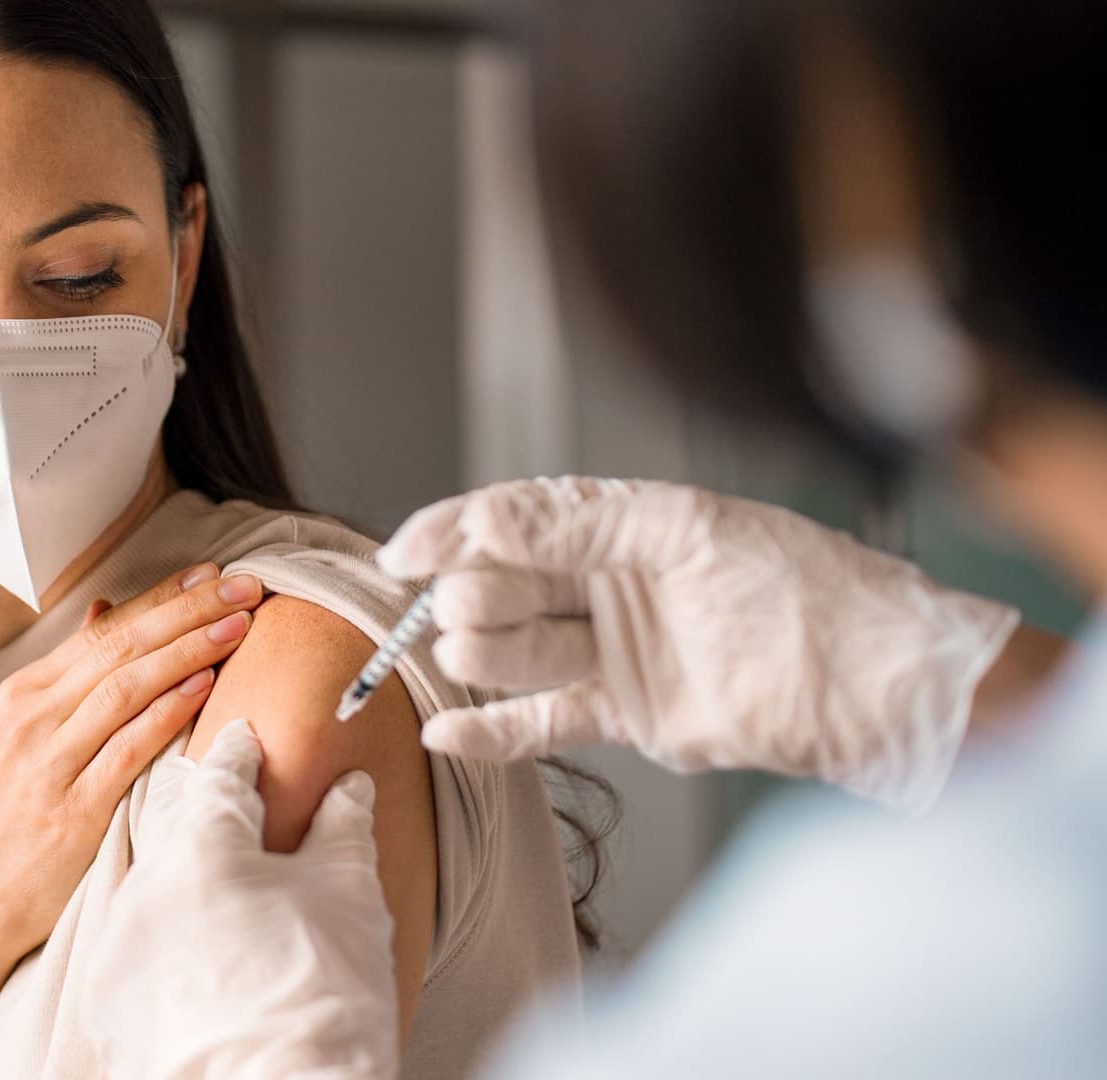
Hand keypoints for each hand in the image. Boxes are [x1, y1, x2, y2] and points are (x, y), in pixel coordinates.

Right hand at [0, 563, 266, 964]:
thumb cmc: (11, 820)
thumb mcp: (25, 737)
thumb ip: (69, 676)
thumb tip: (105, 607)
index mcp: (24, 695)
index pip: (103, 629)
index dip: (161, 596)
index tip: (213, 572)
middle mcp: (33, 719)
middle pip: (120, 647)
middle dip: (187, 609)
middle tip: (244, 585)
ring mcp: (49, 763)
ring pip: (125, 687)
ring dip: (188, 650)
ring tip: (238, 624)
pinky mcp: (71, 811)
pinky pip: (125, 750)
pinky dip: (166, 714)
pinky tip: (204, 688)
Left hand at [87, 720, 398, 1079]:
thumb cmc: (324, 1002)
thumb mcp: (349, 898)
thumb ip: (342, 828)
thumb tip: (349, 789)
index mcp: (204, 849)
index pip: (219, 774)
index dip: (240, 751)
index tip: (245, 737)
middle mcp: (146, 887)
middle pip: (169, 821)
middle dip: (199, 805)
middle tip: (224, 795)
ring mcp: (120, 943)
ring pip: (147, 882)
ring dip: (178, 872)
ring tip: (218, 882)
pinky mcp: (107, 993)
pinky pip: (132, 942)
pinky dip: (162, 933)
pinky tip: (197, 944)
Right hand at [378, 476, 1020, 811]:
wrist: (875, 686)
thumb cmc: (803, 589)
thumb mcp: (686, 531)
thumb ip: (580, 525)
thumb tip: (486, 521)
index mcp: (626, 522)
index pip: (519, 517)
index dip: (456, 530)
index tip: (407, 552)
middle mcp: (612, 584)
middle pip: (509, 585)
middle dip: (477, 591)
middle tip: (467, 604)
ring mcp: (616, 652)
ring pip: (518, 651)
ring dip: (482, 652)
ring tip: (466, 652)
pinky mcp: (626, 716)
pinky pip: (542, 723)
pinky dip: (493, 731)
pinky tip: (446, 731)